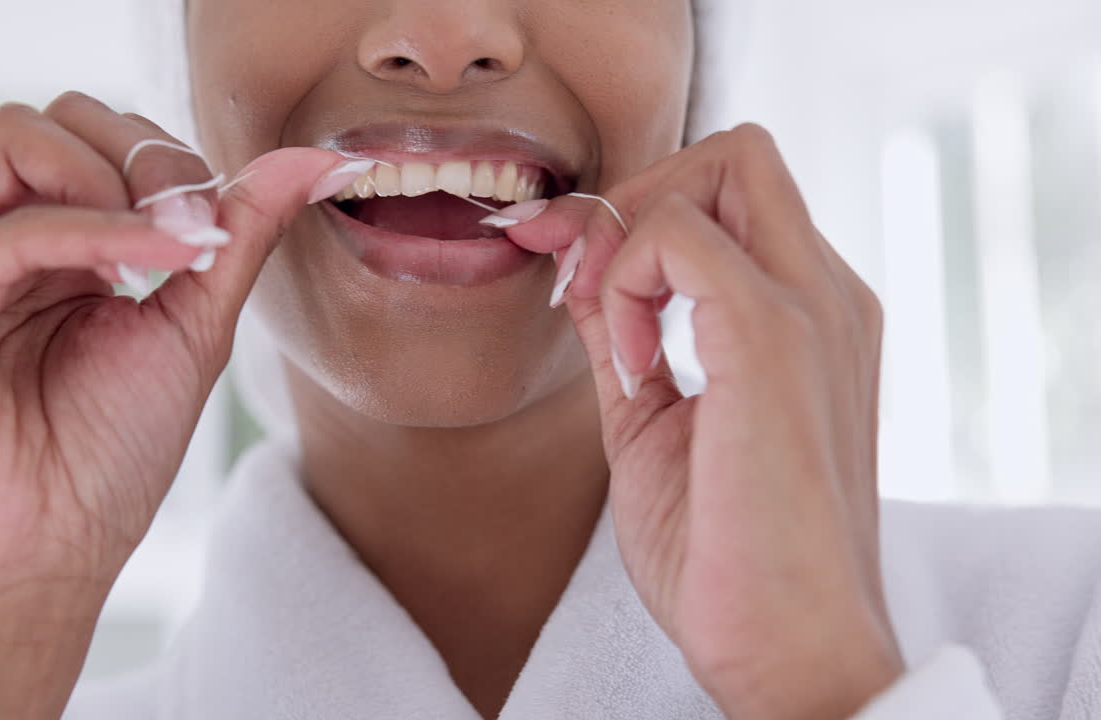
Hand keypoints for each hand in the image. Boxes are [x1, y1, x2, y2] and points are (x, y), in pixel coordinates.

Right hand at [0, 91, 356, 717]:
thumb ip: (239, 237)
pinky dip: (91, 232)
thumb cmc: (106, 459)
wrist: (41, 559)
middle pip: (62, 118)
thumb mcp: (193, 326)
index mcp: (53, 245)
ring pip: (21, 138)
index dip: (173, 162)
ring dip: (116, 182)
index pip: (106, 139)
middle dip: (148, 157)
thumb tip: (312, 160)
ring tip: (162, 255)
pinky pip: (8, 224)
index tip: (220, 231)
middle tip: (196, 233)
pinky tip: (145, 269)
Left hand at [503, 124, 903, 719]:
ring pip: (722, 165)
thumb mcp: (652, 422)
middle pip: (736, 155)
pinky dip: (628, 277)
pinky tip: (628, 363)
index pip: (731, 194)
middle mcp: (828, 294)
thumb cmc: (731, 558)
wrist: (789, 652)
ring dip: (629, 232)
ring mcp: (813, 308)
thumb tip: (582, 274)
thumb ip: (624, 336)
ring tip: (609, 335)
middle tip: (583, 284)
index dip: (636, 215)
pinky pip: (680, 235)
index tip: (567, 276)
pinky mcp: (775, 337)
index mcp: (809, 315)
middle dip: (637, 195)